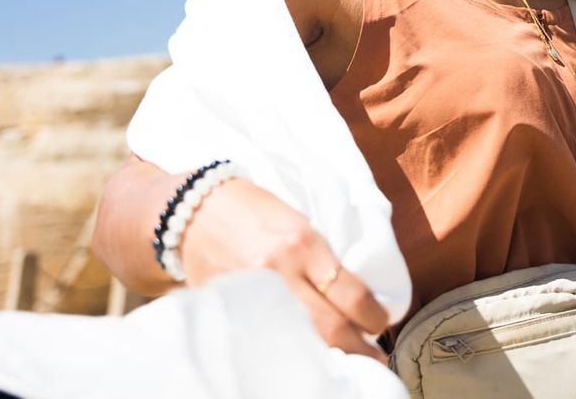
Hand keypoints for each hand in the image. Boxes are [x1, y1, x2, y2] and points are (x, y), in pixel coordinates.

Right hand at [178, 177, 390, 362]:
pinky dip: (292, 352)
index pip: (351, 293)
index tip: (381, 322)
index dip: (373, 316)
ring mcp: (252, 296)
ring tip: (349, 364)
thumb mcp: (297, 223)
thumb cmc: (253, 210)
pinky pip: (268, 340)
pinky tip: (306, 358)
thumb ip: (320, 258)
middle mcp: (280, 272)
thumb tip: (353, 294)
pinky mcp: (230, 311)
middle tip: (374, 358)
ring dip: (330, 355)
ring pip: (301, 340)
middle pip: (329, 326)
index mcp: (303, 244)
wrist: (193, 211)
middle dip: (358, 348)